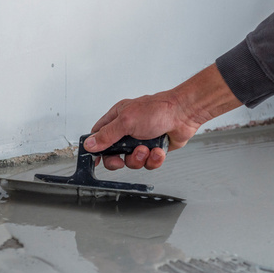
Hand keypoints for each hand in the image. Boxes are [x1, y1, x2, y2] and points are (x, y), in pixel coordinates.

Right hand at [83, 64, 241, 170]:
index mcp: (117, 118)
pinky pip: (148, 163)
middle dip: (118, 160)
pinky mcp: (153, 149)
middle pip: (113, 153)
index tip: (95, 160)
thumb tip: (90, 144)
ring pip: (131, 161)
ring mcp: (141, 140)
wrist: (184, 114)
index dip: (95, 148)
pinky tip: (157, 150)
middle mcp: (128, 130)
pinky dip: (153, 159)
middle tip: (122, 159)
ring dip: (138, 158)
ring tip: (146, 149)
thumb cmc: (158, 109)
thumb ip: (106, 135)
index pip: (99, 135)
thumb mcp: (126, 121)